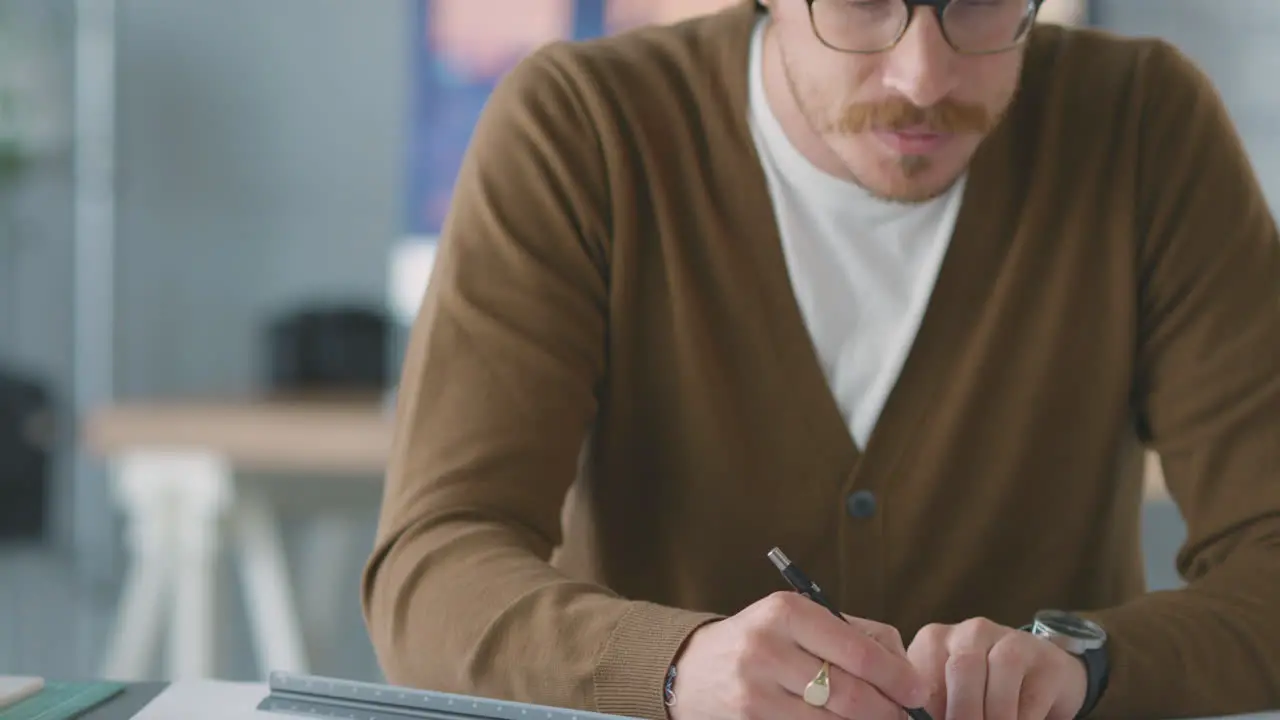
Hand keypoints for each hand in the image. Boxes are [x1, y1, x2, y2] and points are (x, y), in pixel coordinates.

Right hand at [667, 591, 929, 719]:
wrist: (691, 670)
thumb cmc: (761, 642)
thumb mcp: (800, 620)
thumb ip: (856, 634)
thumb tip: (906, 670)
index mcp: (786, 613)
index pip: (859, 654)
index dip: (898, 679)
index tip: (918, 691)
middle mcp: (766, 651)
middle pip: (851, 697)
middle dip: (888, 712)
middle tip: (903, 715)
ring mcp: (754, 695)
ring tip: (875, 719)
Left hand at [907, 617, 1086, 719]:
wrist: (1039, 677)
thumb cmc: (980, 692)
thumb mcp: (948, 695)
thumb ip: (933, 707)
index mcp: (935, 642)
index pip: (921, 674)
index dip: (924, 710)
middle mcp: (971, 632)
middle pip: (962, 669)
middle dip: (962, 712)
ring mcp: (1011, 640)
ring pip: (1002, 671)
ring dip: (995, 715)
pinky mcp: (1046, 660)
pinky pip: (1032, 694)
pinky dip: (1022, 718)